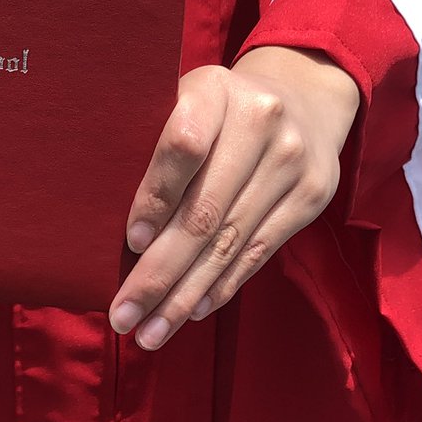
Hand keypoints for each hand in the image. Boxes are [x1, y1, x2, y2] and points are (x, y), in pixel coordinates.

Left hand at [109, 46, 359, 349]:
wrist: (301, 94)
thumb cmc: (214, 107)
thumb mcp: (182, 100)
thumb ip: (152, 141)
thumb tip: (108, 223)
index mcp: (214, 90)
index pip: (183, 147)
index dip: (156, 197)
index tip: (132, 242)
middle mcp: (261, 122)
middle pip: (205, 211)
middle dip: (159, 272)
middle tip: (123, 315)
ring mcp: (292, 161)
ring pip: (229, 241)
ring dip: (186, 295)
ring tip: (151, 331)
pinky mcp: (313, 195)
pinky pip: (259, 250)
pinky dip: (222, 284)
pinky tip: (193, 310)